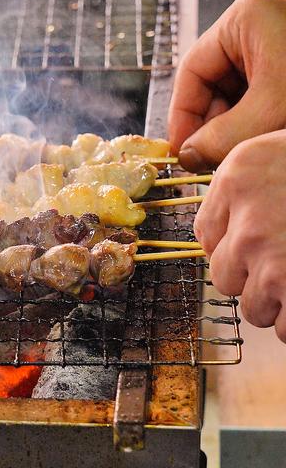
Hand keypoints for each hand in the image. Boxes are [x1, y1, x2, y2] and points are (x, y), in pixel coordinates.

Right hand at [168, 0, 285, 171]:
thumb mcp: (266, 116)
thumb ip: (217, 138)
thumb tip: (187, 155)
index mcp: (245, 21)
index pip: (192, 71)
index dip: (182, 116)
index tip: (182, 150)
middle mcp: (256, 30)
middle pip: (210, 85)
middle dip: (208, 127)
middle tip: (206, 160)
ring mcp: (272, 49)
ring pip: (229, 97)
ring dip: (227, 131)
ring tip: (233, 155)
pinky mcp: (284, 69)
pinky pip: (251, 101)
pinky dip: (247, 127)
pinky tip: (252, 144)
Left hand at [194, 129, 285, 341]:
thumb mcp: (284, 153)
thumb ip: (245, 189)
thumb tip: (222, 235)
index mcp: (239, 176)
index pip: (205, 234)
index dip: (232, 244)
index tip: (259, 243)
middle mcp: (247, 220)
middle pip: (224, 275)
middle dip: (253, 276)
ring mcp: (273, 260)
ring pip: (252, 307)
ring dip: (280, 302)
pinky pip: (285, 329)